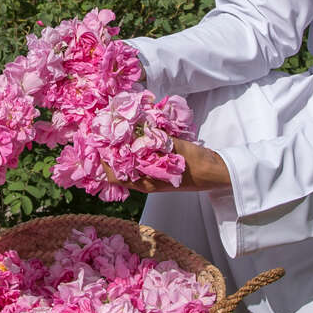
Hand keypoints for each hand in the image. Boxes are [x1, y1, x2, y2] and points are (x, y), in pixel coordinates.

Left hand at [103, 138, 230, 192]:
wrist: (215, 171)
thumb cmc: (196, 165)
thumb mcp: (174, 151)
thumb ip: (155, 142)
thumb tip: (135, 130)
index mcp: (145, 183)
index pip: (114, 176)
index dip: (102, 161)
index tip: (97, 143)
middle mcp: (145, 180)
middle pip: (118, 169)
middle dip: (109, 153)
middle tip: (102, 133)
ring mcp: (151, 174)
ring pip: (128, 163)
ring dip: (120, 149)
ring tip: (114, 131)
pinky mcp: (158, 167)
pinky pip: (140, 158)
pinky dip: (133, 147)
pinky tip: (133, 133)